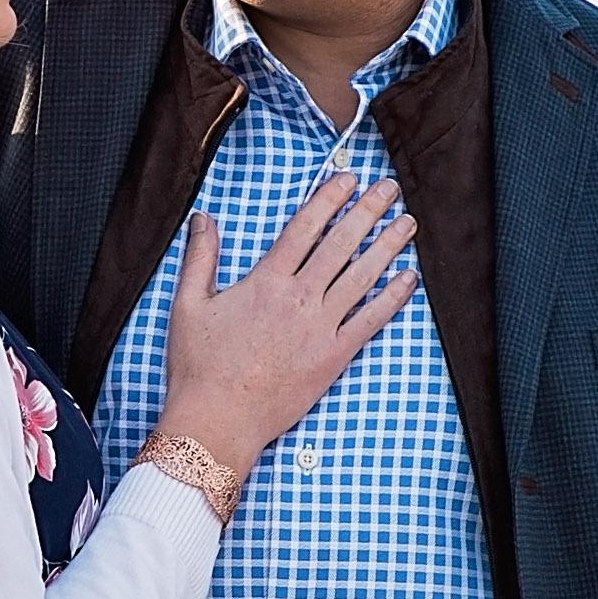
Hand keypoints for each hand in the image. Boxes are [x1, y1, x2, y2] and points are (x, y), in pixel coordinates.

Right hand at [153, 171, 416, 475]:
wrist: (218, 420)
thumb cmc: (198, 367)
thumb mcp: (188, 305)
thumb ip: (200, 257)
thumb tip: (204, 218)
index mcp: (265, 282)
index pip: (304, 227)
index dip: (329, 198)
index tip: (348, 178)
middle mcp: (298, 299)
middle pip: (341, 244)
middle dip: (369, 211)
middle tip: (390, 188)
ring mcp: (320, 328)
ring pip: (362, 277)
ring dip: (388, 246)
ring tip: (407, 223)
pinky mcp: (334, 357)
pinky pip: (370, 321)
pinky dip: (392, 298)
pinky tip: (409, 279)